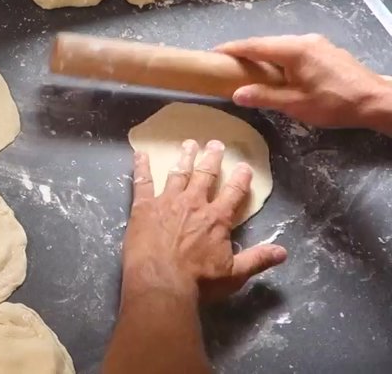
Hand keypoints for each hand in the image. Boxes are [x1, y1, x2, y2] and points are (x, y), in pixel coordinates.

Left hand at [123, 140, 286, 302]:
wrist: (161, 282)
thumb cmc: (199, 281)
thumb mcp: (234, 274)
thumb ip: (258, 259)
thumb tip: (283, 252)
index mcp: (217, 219)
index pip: (234, 193)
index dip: (241, 179)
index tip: (244, 167)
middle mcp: (194, 204)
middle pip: (205, 175)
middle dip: (211, 158)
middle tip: (214, 143)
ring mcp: (167, 202)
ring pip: (178, 173)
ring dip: (184, 157)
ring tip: (188, 144)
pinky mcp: (143, 207)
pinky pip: (142, 182)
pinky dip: (141, 167)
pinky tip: (140, 154)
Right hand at [216, 34, 391, 129]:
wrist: (376, 101)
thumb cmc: (335, 103)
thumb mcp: (295, 104)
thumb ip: (264, 97)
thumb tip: (236, 95)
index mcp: (294, 50)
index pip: (254, 45)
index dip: (232, 49)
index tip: (213, 52)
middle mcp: (304, 40)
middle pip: (266, 43)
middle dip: (245, 51)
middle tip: (226, 62)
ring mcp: (316, 43)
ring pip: (280, 45)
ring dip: (262, 55)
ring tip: (246, 67)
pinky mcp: (325, 51)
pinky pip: (293, 49)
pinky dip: (278, 57)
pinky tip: (275, 70)